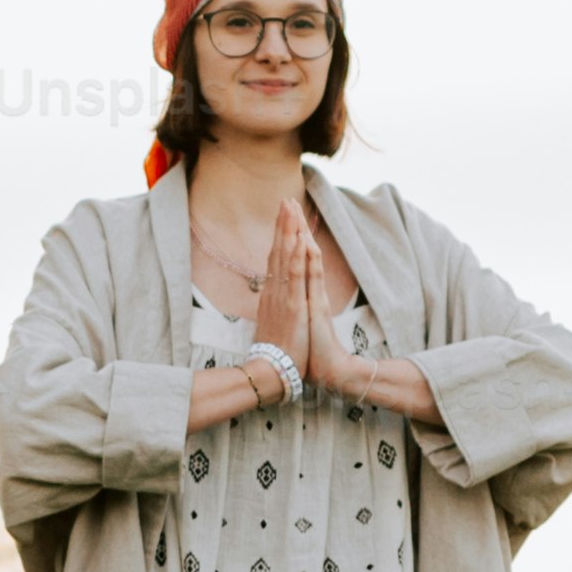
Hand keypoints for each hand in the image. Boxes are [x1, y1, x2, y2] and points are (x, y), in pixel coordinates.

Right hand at [251, 194, 327, 386]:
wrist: (272, 372)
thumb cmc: (275, 353)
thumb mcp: (273, 326)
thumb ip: (274, 310)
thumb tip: (272, 301)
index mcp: (272, 295)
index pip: (276, 259)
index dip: (280, 236)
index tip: (283, 217)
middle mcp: (274, 291)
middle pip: (277, 250)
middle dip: (282, 224)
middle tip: (286, 200)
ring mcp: (282, 297)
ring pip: (284, 257)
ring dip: (288, 231)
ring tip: (291, 208)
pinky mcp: (292, 306)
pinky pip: (293, 276)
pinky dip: (295, 256)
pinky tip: (299, 239)